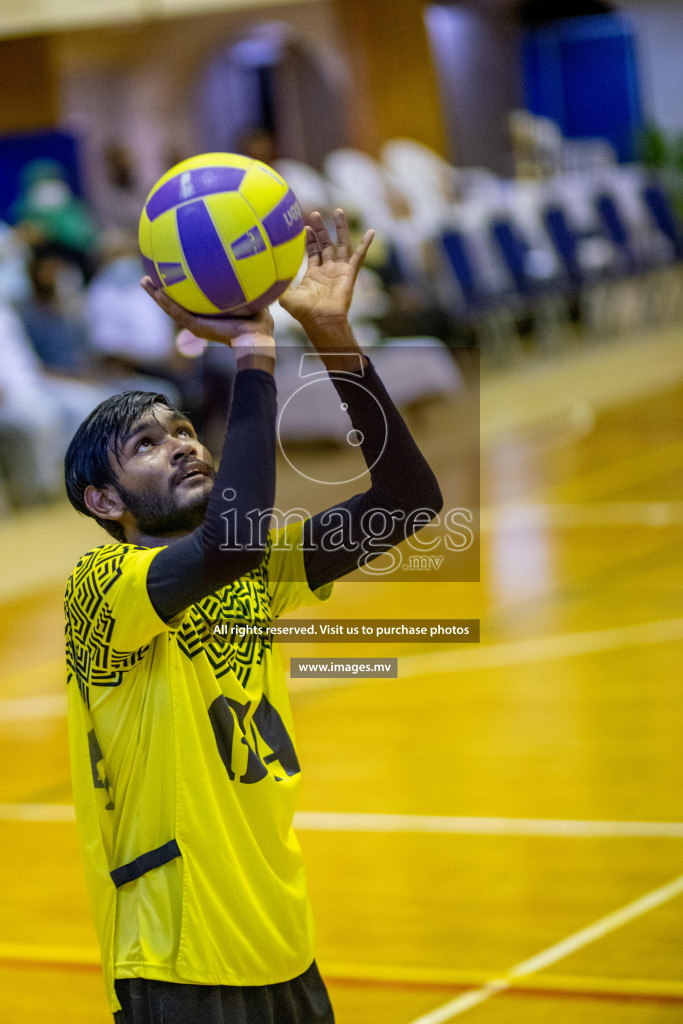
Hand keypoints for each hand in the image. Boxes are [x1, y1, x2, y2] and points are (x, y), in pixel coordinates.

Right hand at [140, 277, 274, 343]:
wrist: (256, 337)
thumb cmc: (257, 322)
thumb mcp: (250, 297)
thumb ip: (245, 284)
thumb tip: (248, 264)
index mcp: (207, 315)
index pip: (187, 301)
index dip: (176, 290)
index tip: (167, 276)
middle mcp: (198, 320)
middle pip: (173, 304)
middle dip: (159, 291)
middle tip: (146, 278)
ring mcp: (196, 324)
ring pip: (170, 308)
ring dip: (156, 295)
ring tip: (143, 281)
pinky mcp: (197, 326)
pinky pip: (178, 313)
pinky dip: (166, 303)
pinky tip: (157, 291)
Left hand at [279, 209, 373, 329]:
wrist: (321, 320)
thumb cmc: (304, 312)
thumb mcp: (286, 297)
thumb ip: (278, 286)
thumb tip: (263, 278)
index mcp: (314, 275)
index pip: (314, 252)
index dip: (310, 239)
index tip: (305, 227)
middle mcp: (328, 271)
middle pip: (326, 244)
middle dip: (321, 229)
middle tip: (315, 213)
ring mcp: (340, 271)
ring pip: (342, 244)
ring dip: (340, 228)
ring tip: (338, 211)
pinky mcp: (350, 273)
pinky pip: (359, 256)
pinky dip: (366, 244)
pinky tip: (371, 232)